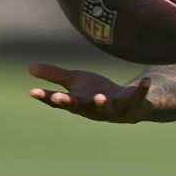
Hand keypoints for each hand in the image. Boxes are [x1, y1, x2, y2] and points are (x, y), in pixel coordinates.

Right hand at [27, 62, 153, 122]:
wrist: (127, 105)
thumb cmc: (96, 93)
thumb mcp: (75, 82)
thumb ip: (54, 76)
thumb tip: (29, 67)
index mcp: (78, 103)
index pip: (59, 101)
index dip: (46, 98)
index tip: (32, 92)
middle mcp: (93, 108)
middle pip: (80, 105)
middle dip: (70, 102)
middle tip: (59, 97)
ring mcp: (113, 108)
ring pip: (107, 107)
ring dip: (102, 102)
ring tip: (100, 96)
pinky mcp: (132, 103)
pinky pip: (137, 96)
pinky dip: (141, 89)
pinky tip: (146, 79)